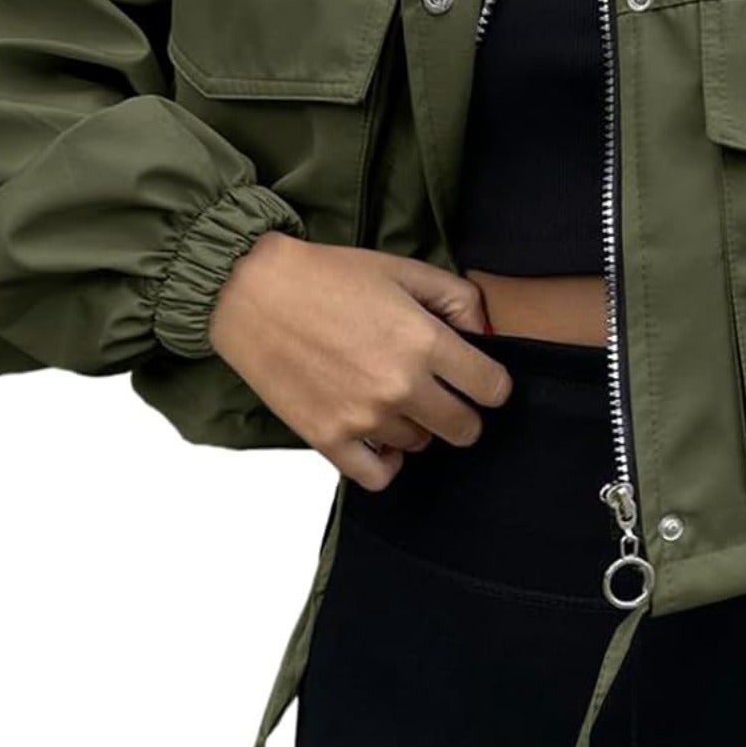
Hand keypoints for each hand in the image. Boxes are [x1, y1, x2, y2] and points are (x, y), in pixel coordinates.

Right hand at [206, 233, 512, 489]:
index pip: (493, 389)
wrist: (253, 291)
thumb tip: (486, 332)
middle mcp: (401, 385)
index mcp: (425, 341)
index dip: (491, 384)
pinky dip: (384, 462)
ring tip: (388, 396)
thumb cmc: (326, 276)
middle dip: (461, 413)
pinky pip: (378, 476)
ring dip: (414, 426)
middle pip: (464, 429)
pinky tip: (377, 437)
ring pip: (419, 445)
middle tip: (440, 395)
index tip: (478, 380)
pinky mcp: (329, 439)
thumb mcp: (403, 270)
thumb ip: (456, 298)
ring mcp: (364, 417)